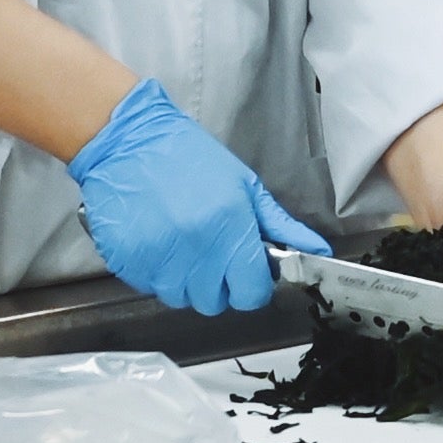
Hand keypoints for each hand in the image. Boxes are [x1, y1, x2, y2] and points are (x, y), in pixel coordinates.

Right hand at [68, 80, 326, 316]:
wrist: (126, 139)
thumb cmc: (185, 154)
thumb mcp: (243, 183)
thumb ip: (279, 224)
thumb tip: (316, 249)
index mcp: (229, 228)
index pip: (252, 293)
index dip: (252, 285)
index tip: (246, 272)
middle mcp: (195, 249)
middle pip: (215, 302)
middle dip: (217, 285)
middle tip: (210, 253)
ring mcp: (159, 259)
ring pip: (180, 298)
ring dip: (185, 280)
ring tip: (180, 243)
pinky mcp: (128, 263)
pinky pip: (150, 287)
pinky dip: (156, 272)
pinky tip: (157, 240)